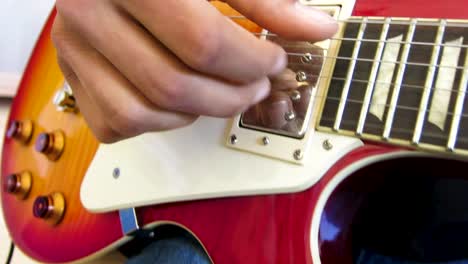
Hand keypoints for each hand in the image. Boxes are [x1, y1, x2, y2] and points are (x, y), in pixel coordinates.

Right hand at [52, 0, 336, 142]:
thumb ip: (264, 1)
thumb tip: (318, 30)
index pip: (201, 41)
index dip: (250, 61)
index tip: (274, 61)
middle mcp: (88, 14)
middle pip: (172, 85)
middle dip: (231, 97)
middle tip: (257, 86)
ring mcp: (73, 50)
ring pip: (142, 113)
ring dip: (196, 114)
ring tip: (220, 92)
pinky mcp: (70, 76)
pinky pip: (117, 124)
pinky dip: (158, 123)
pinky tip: (179, 100)